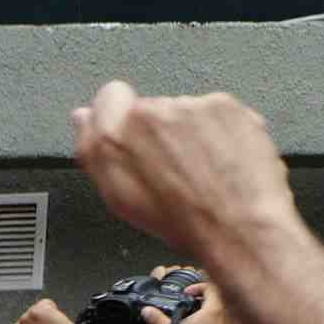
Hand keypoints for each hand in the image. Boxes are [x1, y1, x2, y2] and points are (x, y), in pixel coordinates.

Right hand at [70, 83, 296, 253]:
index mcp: (112, 137)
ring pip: (189, 111)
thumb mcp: (120, 197)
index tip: (143, 135)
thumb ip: (94, 149)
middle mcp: (147, 114)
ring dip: (197, 131)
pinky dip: (227, 130)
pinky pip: (220, 113)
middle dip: (165, 131)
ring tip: (210, 169)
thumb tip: (84, 116)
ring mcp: (188, 106)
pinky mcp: (224, 105)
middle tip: (181, 166)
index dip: (127, 115)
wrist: (239, 226)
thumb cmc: (183, 221)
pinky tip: (230, 159)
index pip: (110, 97)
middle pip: (154, 108)